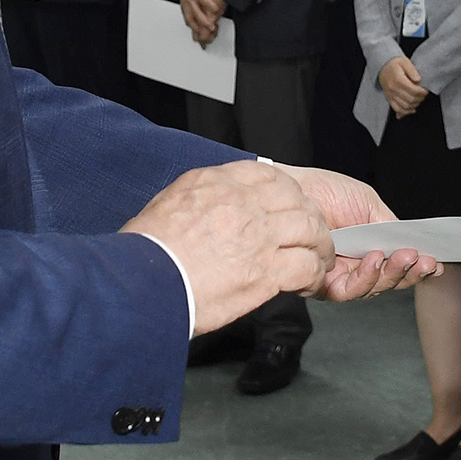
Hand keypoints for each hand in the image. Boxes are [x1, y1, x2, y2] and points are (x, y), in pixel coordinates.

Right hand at [122, 160, 332, 334]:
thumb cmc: (146, 252)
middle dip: (311, 218)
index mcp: (216, 183)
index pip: (269, 175)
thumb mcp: (168, 204)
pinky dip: (314, 275)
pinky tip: (308, 284)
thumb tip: (209, 206)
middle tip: (313, 235)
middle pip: (297, 201)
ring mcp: (257, 236)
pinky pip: (306, 267)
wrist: (141, 284)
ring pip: (310, 231)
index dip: (289, 192)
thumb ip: (198, 199)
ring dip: (319, 247)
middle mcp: (242, 203)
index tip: (292, 205)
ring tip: (318, 260)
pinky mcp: (265, 272)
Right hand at [176, 0, 224, 44]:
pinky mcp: (184, 9)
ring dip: (197, 28)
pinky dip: (192, 28)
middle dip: (204, 22)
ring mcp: (186, 5)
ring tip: (203, 37)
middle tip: (212, 28)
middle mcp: (191, 0)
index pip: (204, 1)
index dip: (212, 7)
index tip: (218, 11)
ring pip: (190, 19)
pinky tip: (196, 35)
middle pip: (196, 13)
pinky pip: (188, 20)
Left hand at [278, 165, 442, 299]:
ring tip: (403, 256)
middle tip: (425, 261)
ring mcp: (337, 276)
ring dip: (392, 273)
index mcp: (368, 249)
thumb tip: (414, 245)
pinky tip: (374, 258)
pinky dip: (366, 276)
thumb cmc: (326, 192)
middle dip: (410, 272)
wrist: (295, 188)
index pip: (396, 264)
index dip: (417, 267)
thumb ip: (391, 228)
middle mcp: (354, 266)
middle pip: (388, 281)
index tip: (436, 263)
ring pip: (372, 288)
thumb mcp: (369, 205)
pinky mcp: (320, 283)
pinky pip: (347, 290)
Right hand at [378, 56, 426, 117]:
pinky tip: (412, 109)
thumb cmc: (395, 64)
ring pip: (405, 106)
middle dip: (420, 99)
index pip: (413, 90)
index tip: (426, 91)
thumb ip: (412, 70)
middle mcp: (393, 89)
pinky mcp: (389, 99)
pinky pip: (397, 109)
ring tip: (419, 100)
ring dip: (414, 105)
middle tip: (423, 95)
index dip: (422, 92)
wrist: (383, 67)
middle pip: (410, 99)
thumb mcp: (405, 62)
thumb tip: (418, 80)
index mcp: (398, 79)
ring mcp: (390, 95)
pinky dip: (406, 111)